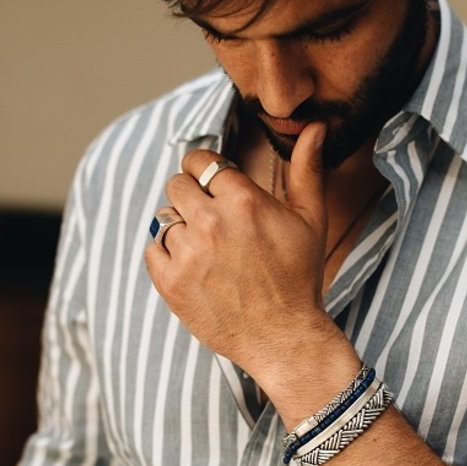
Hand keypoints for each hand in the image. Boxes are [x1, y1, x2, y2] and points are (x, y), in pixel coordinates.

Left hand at [144, 122, 332, 382]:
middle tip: (211, 223)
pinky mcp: (171, 283)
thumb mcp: (310, 220)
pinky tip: (191, 268)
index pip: (200, 161)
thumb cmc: (299, 279)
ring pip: (165, 218)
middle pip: (176, 185)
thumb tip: (314, 127)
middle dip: (191, 198)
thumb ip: (306, 170)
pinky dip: (166, 256)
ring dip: (182, 230)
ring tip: (207, 252)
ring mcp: (187, 254)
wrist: (283, 339)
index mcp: (243, 201)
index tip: (213, 188)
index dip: (205, 173)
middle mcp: (211, 223)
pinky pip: (152, 249)